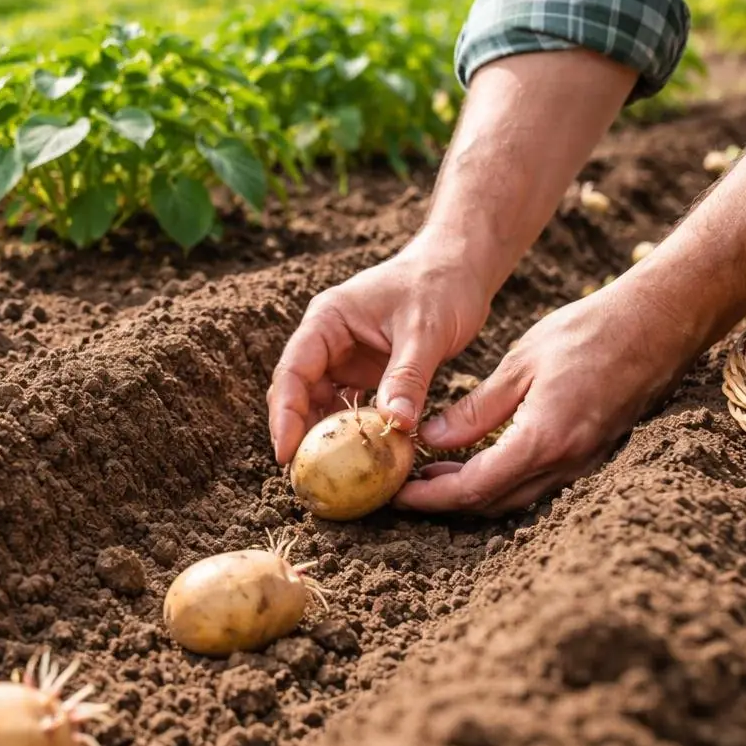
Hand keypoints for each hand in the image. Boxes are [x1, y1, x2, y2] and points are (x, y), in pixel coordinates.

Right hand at [267, 232, 491, 464]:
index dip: (285, 414)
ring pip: (322, 405)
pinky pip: (350, 409)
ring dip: (325, 438)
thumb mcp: (424, 331)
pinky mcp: (366, 374)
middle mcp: (328, 341)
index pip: (293, 371)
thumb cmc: (439, 285)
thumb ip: (407, 377)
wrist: (460, 269)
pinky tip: (361, 459)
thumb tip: (395, 425)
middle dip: (298, 433)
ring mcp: (345, 359)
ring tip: (328, 477)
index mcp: (327, 320)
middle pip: (299, 393)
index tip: (286, 452)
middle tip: (304, 477)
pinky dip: (353, 433)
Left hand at [396, 279, 702, 514]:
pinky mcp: (591, 455)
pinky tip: (476, 461)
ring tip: (432, 476)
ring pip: (516, 498)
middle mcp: (565, 463)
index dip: (432, 497)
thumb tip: (434, 440)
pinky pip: (537, 483)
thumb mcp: (522, 364)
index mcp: (544, 439)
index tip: (398, 495)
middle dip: (445, 503)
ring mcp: (583, 464)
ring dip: (472, 494)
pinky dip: (501, 481)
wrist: (659, 324)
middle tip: (404, 488)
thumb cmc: (590, 332)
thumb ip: (478, 409)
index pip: (475, 487)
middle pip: (493, 503)